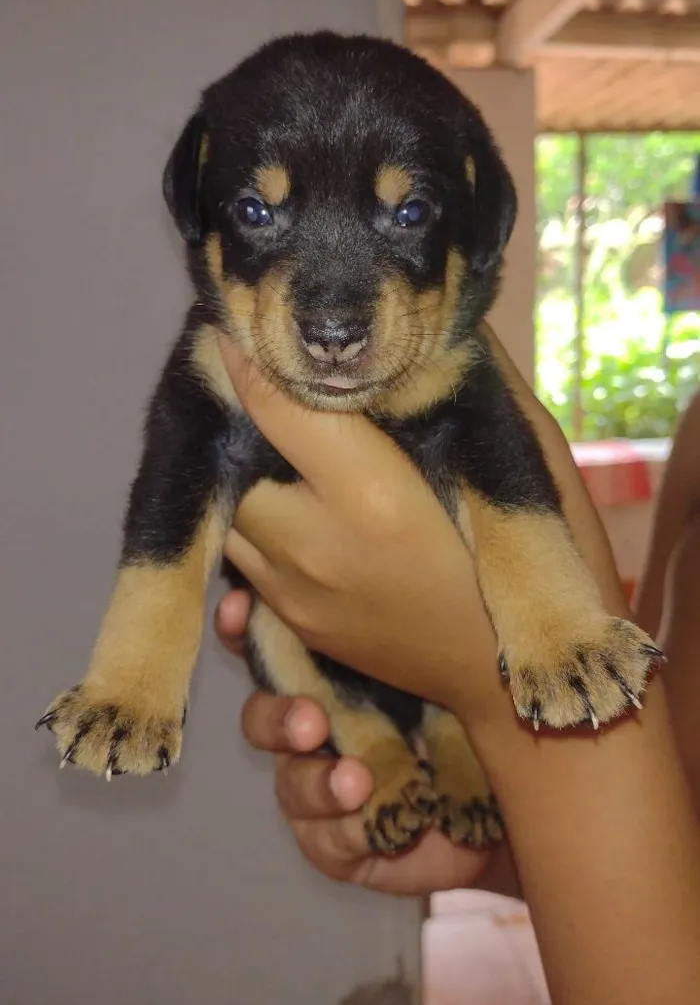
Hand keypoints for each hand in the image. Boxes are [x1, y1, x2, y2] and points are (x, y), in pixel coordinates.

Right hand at [216, 589, 520, 895]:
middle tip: (311, 721)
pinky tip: (372, 824)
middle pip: (262, 716)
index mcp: (330, 669)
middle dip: (277, 717)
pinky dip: (343, 832)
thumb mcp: (448, 651)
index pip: (270, 640)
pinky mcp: (338, 843)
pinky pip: (322, 841)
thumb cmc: (477, 706)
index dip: (242, 624)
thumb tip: (411, 541)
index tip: (240, 608)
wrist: (516, 798)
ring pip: (289, 782)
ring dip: (315, 782)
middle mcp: (314, 725)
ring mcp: (320, 787)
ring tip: (355, 781)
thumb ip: (414, 609)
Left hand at [219, 338, 507, 724]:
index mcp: (375, 495)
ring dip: (246, 477)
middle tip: (269, 393)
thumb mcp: (513, 465)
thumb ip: (471, 390)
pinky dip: (256, 523)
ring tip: (280, 450)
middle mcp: (318, 545)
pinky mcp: (291, 623)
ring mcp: (295, 593)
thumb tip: (435, 328)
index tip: (235, 326)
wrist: (507, 677)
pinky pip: (243, 557)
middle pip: (236, 459)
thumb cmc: (524, 561)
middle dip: (246, 423)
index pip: (281, 408)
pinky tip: (293, 505)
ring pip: (230, 511)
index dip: (251, 360)